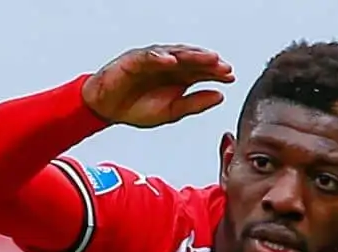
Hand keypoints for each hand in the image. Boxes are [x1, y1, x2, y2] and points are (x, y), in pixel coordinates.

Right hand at [82, 45, 234, 128]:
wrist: (106, 109)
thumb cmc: (135, 107)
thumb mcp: (170, 112)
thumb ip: (194, 104)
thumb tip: (219, 96)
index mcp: (178, 77)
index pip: (202, 71)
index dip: (216, 73)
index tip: (230, 77)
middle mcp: (168, 65)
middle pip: (192, 60)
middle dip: (208, 63)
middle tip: (223, 67)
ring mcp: (152, 61)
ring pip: (175, 53)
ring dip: (191, 55)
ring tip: (206, 59)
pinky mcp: (134, 60)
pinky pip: (148, 56)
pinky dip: (160, 57)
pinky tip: (172, 60)